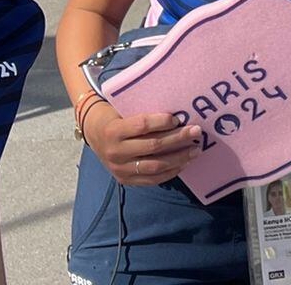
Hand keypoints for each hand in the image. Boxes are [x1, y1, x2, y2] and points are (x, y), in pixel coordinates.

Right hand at [82, 98, 203, 186]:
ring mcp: (120, 169)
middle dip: (178, 138)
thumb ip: (143, 114)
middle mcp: (115, 152)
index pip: (142, 126)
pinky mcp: (125, 180)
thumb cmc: (114, 116)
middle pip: (153, 146)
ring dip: (179, 158)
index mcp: (114, 131)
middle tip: (196, 131)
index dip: (162, 122)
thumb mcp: (123, 110)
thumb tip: (176, 116)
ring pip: (155, 165)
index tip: (178, 118)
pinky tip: (183, 164)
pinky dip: (170, 172)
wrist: (93, 134)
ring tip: (195, 150)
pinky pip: (152, 179)